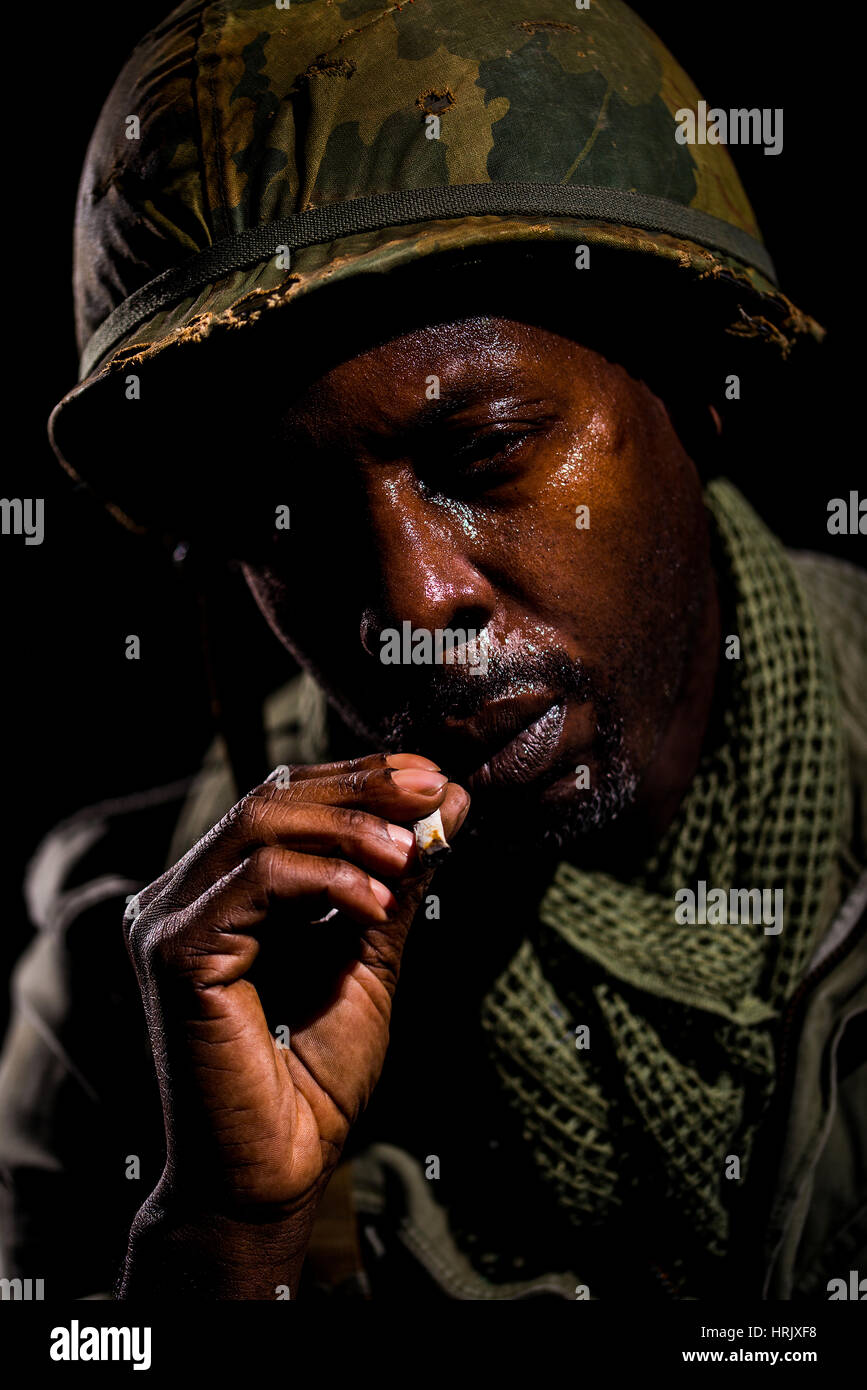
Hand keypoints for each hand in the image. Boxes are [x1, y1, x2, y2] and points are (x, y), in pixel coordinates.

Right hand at [124, 752, 467, 1221]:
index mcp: (217, 893)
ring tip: (410, 852)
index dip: (358, 779)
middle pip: (270, 799)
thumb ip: (399, 883)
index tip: (434, 778)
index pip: (282, 801)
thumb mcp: (371, 958)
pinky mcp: (174, 954)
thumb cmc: (314, 1080)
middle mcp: (181, 897)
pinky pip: (255, 881)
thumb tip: (453, 802)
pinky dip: (326, 879)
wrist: (275, 1174)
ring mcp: (167, 922)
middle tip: (433, 791)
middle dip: (361, 788)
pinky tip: (378, 903)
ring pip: (260, 826)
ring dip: (350, 828)